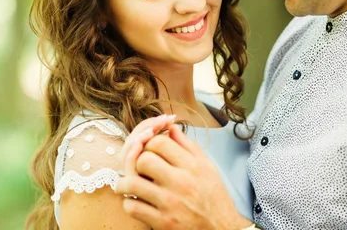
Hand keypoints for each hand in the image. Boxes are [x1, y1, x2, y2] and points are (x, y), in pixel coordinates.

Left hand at [116, 125, 250, 229]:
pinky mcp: (163, 223)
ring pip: (132, 183)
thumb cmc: (213, 197)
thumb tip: (170, 127)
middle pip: (144, 159)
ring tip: (126, 185)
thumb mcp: (207, 166)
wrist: (221, 228)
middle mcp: (181, 182)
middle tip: (138, 168)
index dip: (150, 143)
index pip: (160, 142)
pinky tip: (135, 202)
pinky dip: (129, 204)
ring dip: (124, 183)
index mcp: (192, 165)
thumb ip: (188, 145)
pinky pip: (133, 207)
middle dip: (137, 162)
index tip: (149, 151)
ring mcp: (170, 203)